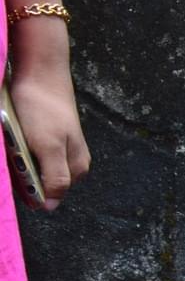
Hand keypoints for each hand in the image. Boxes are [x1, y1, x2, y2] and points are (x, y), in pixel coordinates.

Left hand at [5, 55, 90, 209]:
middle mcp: (70, 161)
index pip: (50, 196)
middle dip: (23, 175)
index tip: (15, 176)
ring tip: (12, 144)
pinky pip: (28, 152)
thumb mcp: (49, 147)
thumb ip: (54, 178)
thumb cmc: (43, 110)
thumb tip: (51, 208)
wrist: (39, 73)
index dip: (29, 191)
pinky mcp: (45, 136)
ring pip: (33, 167)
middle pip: (41, 182)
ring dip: (18, 161)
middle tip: (13, 158)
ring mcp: (58, 148)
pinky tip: (12, 137)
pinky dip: (17, 148)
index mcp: (76, 169)